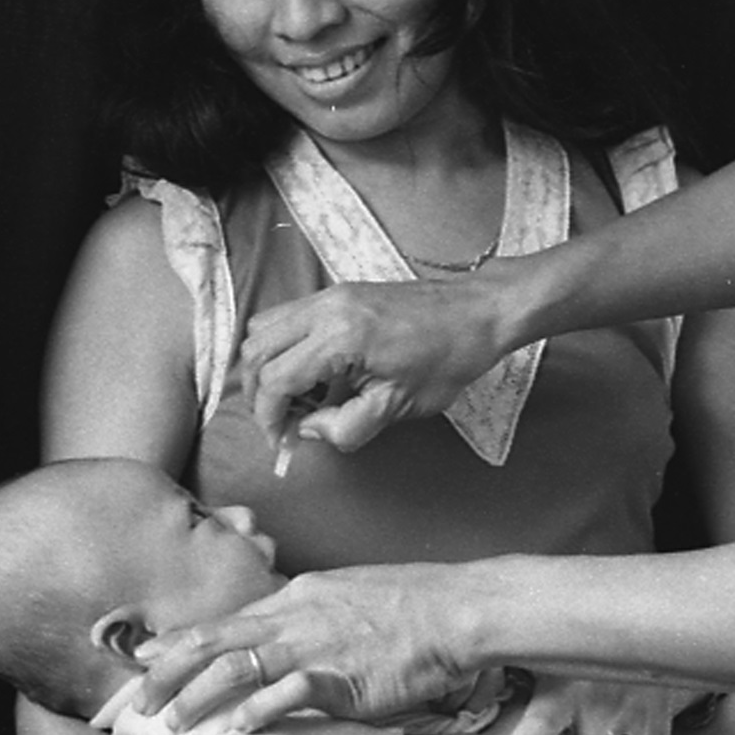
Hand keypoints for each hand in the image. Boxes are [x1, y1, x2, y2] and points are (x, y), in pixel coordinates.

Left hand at [135, 563, 478, 730]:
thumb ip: (315, 619)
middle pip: (214, 639)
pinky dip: (257, 709)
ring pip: (236, 665)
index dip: (183, 641)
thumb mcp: (350, 601)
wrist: (457, 610)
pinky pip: (288, 691)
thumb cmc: (413, 607)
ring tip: (167, 723)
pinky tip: (233, 728)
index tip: (147, 656)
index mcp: (297, 597)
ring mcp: (315, 642)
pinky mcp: (341, 672)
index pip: (227, 621)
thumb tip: (291, 635)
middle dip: (169, 669)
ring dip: (196, 696)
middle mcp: (296, 614)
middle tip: (135, 698)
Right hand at [241, 276, 508, 452]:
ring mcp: (329, 295)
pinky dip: (283, 349)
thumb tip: (308, 429)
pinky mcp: (336, 294)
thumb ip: (345, 427)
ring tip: (298, 400)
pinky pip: (287, 319)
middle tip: (282, 424)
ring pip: (264, 329)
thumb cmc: (447, 358)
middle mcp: (325, 308)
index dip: (269, 417)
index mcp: (340, 336)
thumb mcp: (398, 407)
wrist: (477, 313)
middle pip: (256, 349)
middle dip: (259, 393)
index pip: (276, 378)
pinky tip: (313, 376)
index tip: (280, 441)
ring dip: (267, 368)